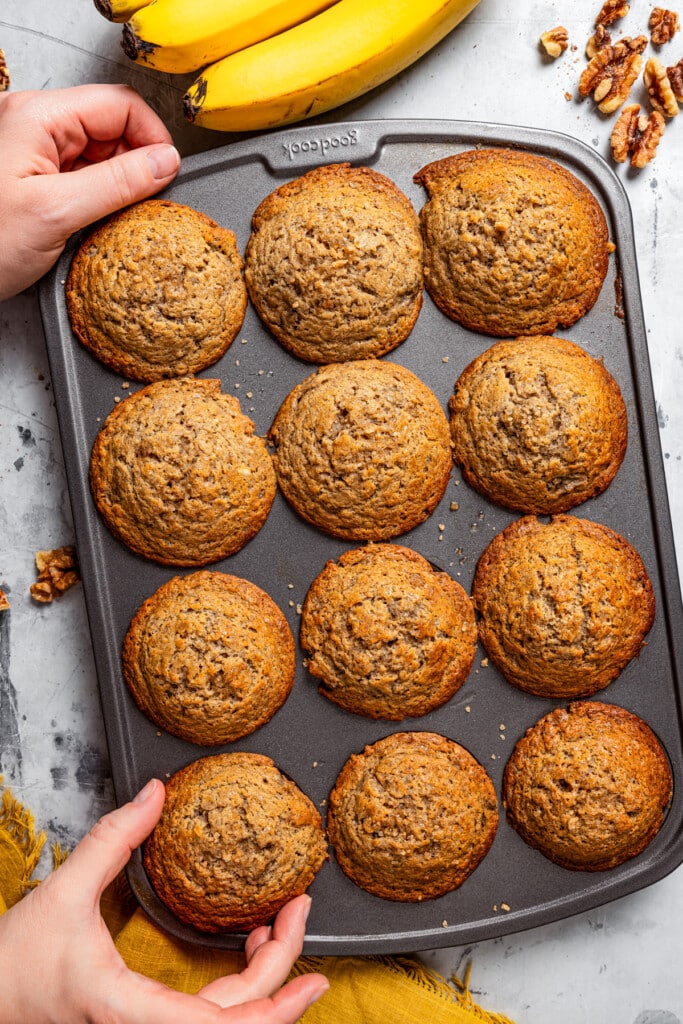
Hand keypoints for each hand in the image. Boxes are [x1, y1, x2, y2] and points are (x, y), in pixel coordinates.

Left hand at [0, 84, 180, 300]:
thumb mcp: (56, 213)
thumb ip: (116, 184)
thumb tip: (165, 162)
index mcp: (38, 116)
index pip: (120, 105)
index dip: (152, 138)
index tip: (168, 176)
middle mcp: (37, 127)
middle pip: (114, 131)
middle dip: (137, 167)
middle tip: (145, 207)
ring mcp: (37, 155)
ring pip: (103, 159)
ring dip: (121, 189)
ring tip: (119, 221)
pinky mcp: (39, 183)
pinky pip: (86, 182)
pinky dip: (102, 203)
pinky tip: (100, 226)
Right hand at [0, 778, 327, 1022]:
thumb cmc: (13, 964)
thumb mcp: (62, 893)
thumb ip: (111, 841)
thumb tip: (153, 794)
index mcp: (129, 1009)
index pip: (219, 1023)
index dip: (274, 1004)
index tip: (312, 973)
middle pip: (236, 1023)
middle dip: (281, 971)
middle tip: (299, 914)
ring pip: (224, 1023)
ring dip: (261, 981)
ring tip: (275, 926)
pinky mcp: (142, 1022)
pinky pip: (206, 1016)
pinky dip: (238, 988)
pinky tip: (246, 949)